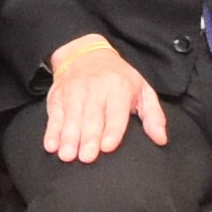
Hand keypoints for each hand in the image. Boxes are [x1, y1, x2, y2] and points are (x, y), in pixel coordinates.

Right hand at [37, 35, 171, 166]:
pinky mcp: (58, 96)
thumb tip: (160, 139)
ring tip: (67, 155)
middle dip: (88, 137)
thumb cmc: (118, 78)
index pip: (116, 111)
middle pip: (91, 116)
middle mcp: (95, 88)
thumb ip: (153, 116)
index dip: (112, 129)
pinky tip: (51, 145)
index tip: (108, 147)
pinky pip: (54, 115)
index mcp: (119, 87)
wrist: (85, 54)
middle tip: (87, 158)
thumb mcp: (142, 90)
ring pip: (71, 116)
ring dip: (68, 137)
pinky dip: (51, 131)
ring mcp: (74, 91)